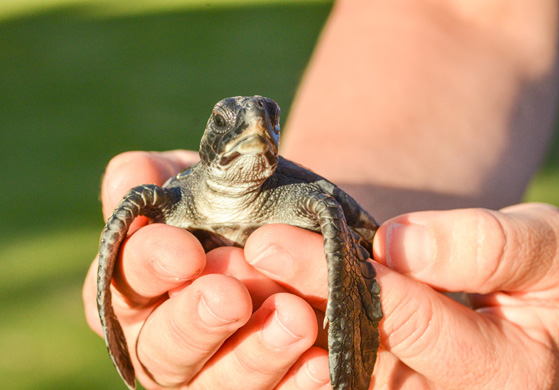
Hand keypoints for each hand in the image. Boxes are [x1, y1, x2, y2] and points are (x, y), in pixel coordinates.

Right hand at [83, 151, 329, 389]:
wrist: (291, 233)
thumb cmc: (230, 209)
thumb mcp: (198, 182)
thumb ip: (158, 177)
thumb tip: (131, 177)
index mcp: (137, 291)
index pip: (121, 283)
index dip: (148, 266)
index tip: (184, 250)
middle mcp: (166, 342)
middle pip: (163, 350)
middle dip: (196, 322)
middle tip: (230, 295)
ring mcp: (214, 373)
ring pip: (220, 384)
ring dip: (255, 354)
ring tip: (293, 319)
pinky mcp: (263, 386)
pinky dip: (296, 383)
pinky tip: (322, 362)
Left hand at [244, 204, 558, 388]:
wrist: (545, 317)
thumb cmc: (557, 280)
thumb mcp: (550, 251)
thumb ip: (490, 248)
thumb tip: (403, 245)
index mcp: (501, 373)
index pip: (403, 323)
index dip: (333, 278)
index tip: (270, 240)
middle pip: (350, 358)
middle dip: (284, 310)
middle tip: (224, 270)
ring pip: (332, 375)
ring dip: (272, 331)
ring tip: (223, 286)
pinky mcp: (385, 386)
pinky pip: (331, 375)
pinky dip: (289, 343)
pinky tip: (250, 302)